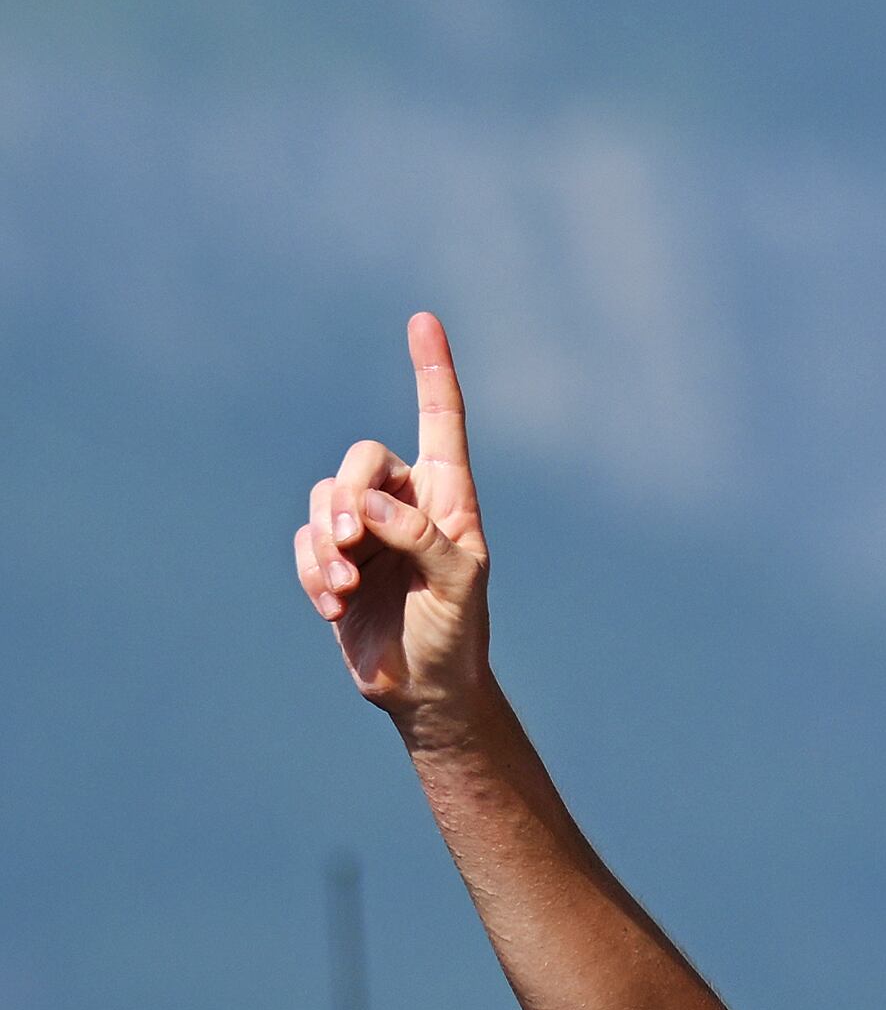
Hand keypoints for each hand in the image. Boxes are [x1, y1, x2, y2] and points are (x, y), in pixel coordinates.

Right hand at [294, 314, 491, 727]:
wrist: (424, 689)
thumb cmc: (455, 634)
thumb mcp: (457, 585)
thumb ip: (422, 538)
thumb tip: (369, 506)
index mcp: (449, 500)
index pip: (441, 423)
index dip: (432, 372)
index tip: (423, 320)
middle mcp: (405, 505)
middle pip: (361, 460)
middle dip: (347, 496)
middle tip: (350, 541)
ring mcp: (365, 532)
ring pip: (325, 500)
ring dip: (325, 544)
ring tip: (341, 590)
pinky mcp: (332, 561)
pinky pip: (305, 543)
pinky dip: (312, 571)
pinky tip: (332, 606)